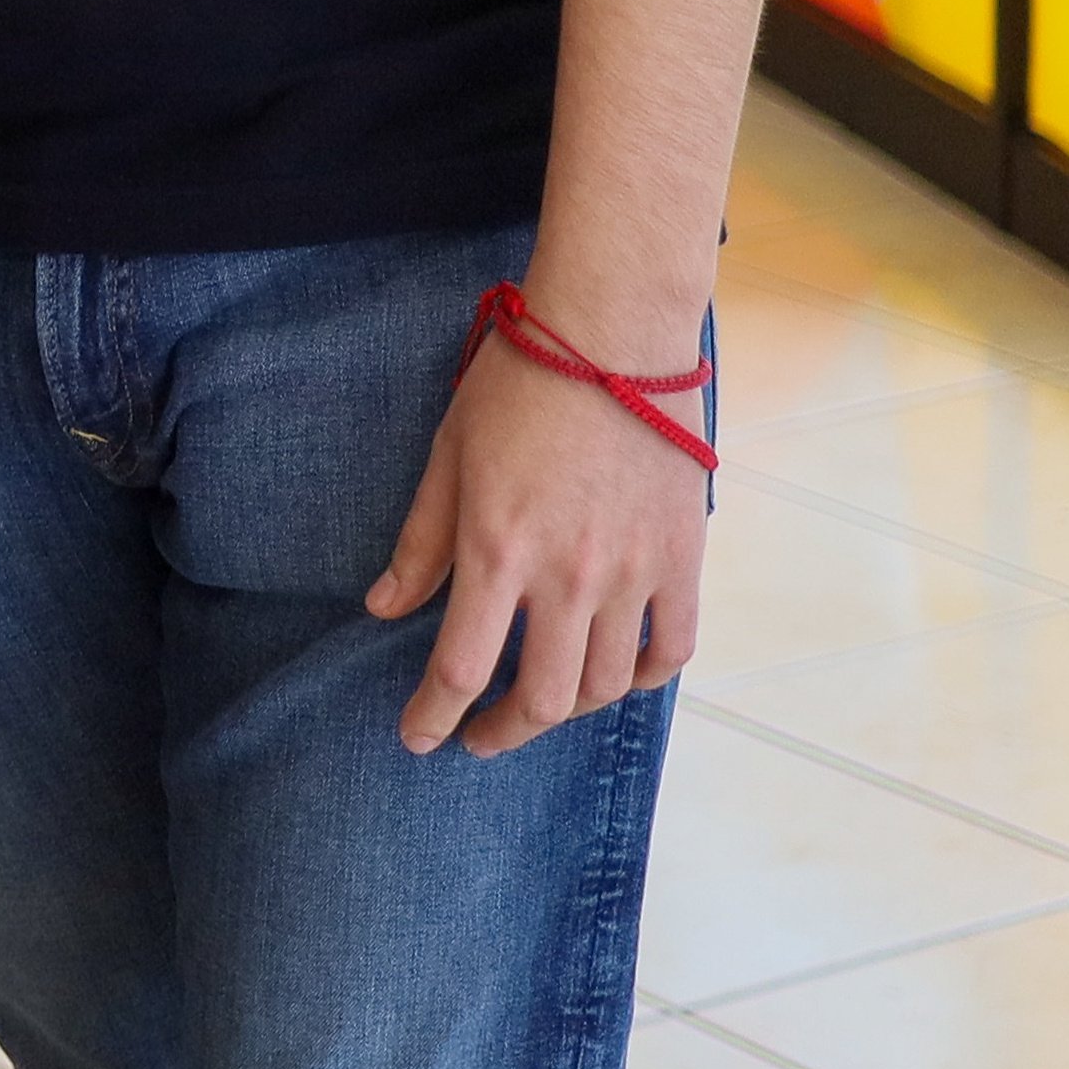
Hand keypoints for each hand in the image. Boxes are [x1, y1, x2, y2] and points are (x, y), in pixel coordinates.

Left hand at [367, 305, 712, 757]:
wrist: (616, 331)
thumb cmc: (521, 384)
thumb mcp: (448, 457)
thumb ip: (421, 543)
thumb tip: (384, 609)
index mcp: (499, 548)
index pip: (461, 667)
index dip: (434, 716)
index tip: (418, 737)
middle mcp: (569, 573)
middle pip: (542, 697)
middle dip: (501, 731)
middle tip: (477, 735)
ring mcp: (634, 570)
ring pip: (605, 684)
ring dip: (566, 711)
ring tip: (537, 706)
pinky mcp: (683, 557)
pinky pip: (671, 649)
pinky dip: (640, 678)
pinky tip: (611, 678)